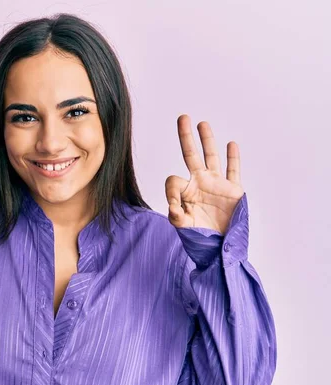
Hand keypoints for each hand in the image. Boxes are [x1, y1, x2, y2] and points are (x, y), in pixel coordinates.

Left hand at [165, 114, 244, 234]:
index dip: (171, 192)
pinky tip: (231, 144)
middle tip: (183, 117)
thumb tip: (173, 209)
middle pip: (190, 155)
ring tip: (202, 123)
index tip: (175, 206)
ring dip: (207, 140)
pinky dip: (233, 158)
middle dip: (186, 137)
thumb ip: (177, 217)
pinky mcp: (233, 190)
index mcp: (184, 192)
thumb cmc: (200, 237)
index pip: (173, 181)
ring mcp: (216, 184)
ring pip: (212, 157)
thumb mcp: (184, 227)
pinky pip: (233, 170)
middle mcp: (199, 183)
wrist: (222, 247)